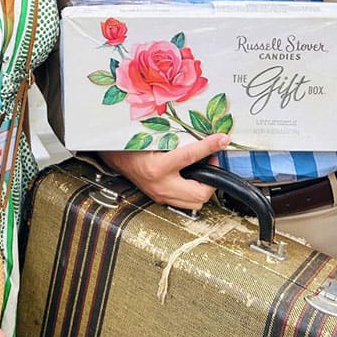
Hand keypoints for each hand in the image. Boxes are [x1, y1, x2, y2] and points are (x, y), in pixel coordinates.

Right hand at [99, 133, 230, 209]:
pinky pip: (185, 202)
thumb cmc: (130, 145)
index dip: (210, 146)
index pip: (190, 156)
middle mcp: (160, 185)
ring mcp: (161, 195)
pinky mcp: (161, 198)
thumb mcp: (153, 137)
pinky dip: (194, 191)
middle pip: (200, 193)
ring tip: (204, 170)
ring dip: (204, 187)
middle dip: (212, 178)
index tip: (221, 140)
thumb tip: (200, 133)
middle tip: (212, 160)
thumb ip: (177, 138)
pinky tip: (192, 178)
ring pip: (196, 202)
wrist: (115, 157)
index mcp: (157, 167)